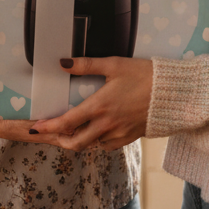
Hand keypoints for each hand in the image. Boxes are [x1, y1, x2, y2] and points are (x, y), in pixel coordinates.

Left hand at [27, 57, 152, 151]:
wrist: (172, 93)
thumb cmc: (144, 75)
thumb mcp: (114, 65)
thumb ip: (86, 65)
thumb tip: (63, 63)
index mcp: (99, 106)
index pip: (66, 123)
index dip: (48, 127)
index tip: (36, 127)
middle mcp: (106, 124)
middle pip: (75, 143)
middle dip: (60, 140)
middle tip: (52, 134)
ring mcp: (118, 133)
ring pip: (92, 145)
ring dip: (79, 140)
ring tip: (73, 131)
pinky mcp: (129, 137)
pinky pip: (107, 145)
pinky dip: (98, 141)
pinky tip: (98, 131)